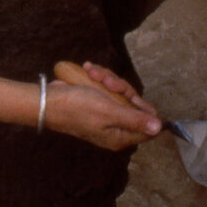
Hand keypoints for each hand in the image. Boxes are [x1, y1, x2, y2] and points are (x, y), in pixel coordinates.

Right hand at [47, 60, 162, 153]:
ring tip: (92, 72)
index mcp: (121, 136)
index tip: (129, 94)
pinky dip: (98, 78)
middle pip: (134, 105)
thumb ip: (135, 120)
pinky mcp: (97, 103)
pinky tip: (88, 70)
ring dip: (107, 79)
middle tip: (107, 81)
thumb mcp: (109, 112)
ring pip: (119, 93)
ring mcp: (106, 115)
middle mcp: (115, 128)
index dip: (143, 107)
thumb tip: (159, 128)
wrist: (47, 100)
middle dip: (120, 87)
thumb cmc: (76, 108)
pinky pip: (106, 89)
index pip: (147, 125)